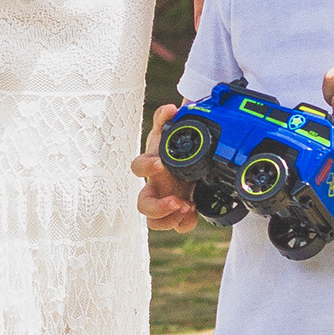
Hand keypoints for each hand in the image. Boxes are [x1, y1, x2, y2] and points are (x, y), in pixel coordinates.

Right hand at [133, 103, 198, 230]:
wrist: (188, 161)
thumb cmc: (172, 149)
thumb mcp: (170, 132)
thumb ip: (166, 119)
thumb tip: (170, 108)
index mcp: (152, 165)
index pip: (138, 167)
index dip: (146, 167)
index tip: (160, 164)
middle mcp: (155, 186)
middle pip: (143, 205)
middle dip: (158, 207)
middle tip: (177, 201)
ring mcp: (164, 201)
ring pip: (154, 222)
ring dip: (170, 219)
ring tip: (188, 207)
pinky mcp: (176, 213)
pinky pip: (175, 226)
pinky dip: (185, 223)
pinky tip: (194, 212)